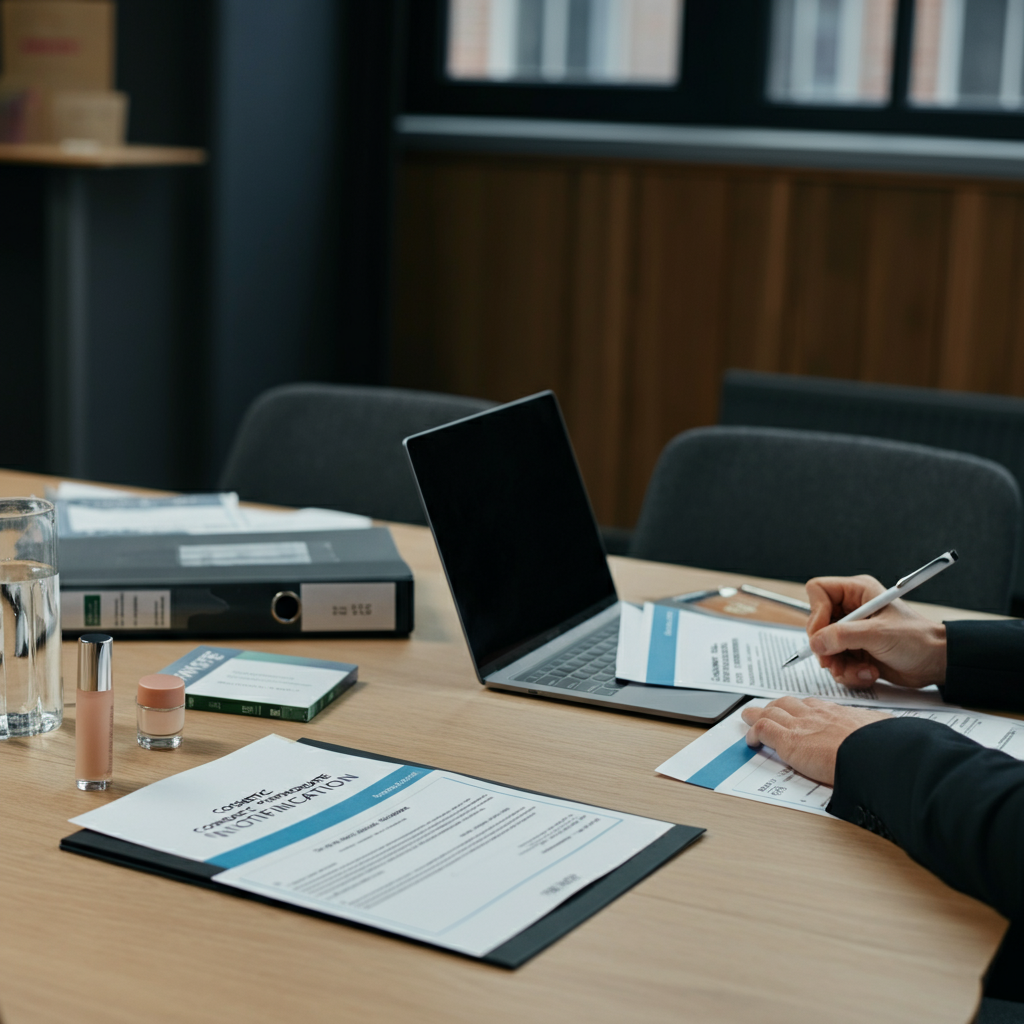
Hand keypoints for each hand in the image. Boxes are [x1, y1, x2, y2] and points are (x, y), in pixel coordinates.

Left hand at [742, 697, 890, 784]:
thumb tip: (893, 732)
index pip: (812, 705)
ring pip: (771, 712)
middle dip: (775, 707)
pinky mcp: (789, 740)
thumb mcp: (884, 731)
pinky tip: (751, 741)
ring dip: (758, 715)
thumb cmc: (885, 746)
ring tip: (749, 717)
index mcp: (838, 712)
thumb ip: (881, 730)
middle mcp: (816, 714)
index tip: (798, 712)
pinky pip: (763, 730)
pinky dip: (753, 733)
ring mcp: (801, 724)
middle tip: (768, 711)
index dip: (800, 708)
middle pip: (788, 704)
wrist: (877, 755)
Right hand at [805, 575, 946, 689]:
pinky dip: (849, 673)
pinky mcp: (855, 651)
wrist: (937, 663)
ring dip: (840, 665)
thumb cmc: (918, 640)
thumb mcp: (878, 634)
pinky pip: (836, 663)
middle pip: (817, 624)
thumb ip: (843, 636)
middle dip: (826, 647)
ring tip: (863, 670)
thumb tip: (815, 643)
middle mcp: (851, 610)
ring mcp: (852, 632)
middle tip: (834, 661)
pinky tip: (869, 673)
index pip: (818, 592)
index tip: (823, 635)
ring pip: (825, 648)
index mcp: (857, 592)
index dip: (816, 613)